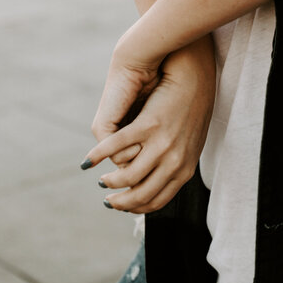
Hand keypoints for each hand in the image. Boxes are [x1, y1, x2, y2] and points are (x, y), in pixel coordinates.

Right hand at [83, 38, 215, 212]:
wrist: (193, 75)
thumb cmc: (193, 106)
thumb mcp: (192, 141)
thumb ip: (178, 161)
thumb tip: (161, 177)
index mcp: (185, 169)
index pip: (156, 201)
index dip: (137, 208)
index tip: (124, 207)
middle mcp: (173, 161)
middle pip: (140, 195)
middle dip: (120, 202)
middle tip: (107, 201)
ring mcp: (161, 145)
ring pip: (127, 176)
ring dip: (110, 181)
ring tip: (102, 179)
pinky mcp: (148, 126)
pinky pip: (117, 148)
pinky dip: (99, 156)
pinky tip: (89, 160)